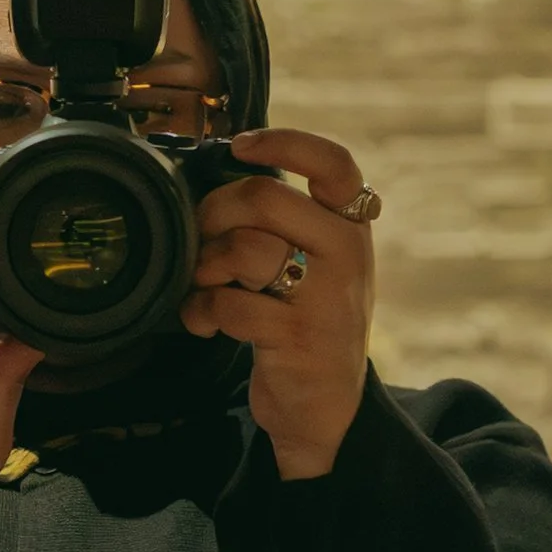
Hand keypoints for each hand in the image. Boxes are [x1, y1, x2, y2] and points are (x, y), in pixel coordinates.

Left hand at [180, 127, 375, 480]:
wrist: (328, 409)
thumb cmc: (306, 322)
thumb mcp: (315, 264)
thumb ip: (285, 221)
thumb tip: (216, 178)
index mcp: (350, 225)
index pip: (334, 163)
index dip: (284, 142)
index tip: (240, 146)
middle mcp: (347, 254)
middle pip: (265, 197)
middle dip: (214, 212)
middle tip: (201, 237)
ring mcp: (327, 297)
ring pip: (245, 248)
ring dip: (206, 265)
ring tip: (203, 286)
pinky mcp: (298, 338)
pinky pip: (230, 304)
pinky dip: (202, 311)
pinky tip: (204, 322)